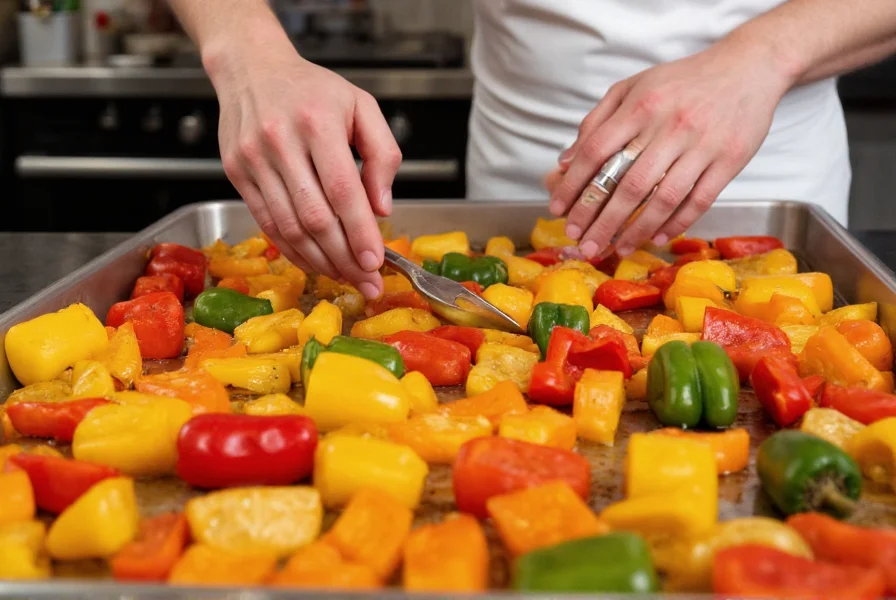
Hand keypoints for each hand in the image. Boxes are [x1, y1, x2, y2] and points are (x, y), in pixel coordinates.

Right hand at [212, 40, 400, 298]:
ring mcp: (253, 159)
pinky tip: (315, 262)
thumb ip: (382, 153)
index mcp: (317, 122)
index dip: (359, 232)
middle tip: (367, 281)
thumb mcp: (362, 106)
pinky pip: (267, 223)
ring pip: (288, 226)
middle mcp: (280, 141)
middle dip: (344, 257)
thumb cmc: (313, 90)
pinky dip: (293, 250)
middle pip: (314, 216)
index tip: (375, 261)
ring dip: (319, 260)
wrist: (252, 68)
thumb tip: (382, 207)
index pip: (342, 190)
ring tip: (345, 277)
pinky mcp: (236, 173)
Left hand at [549, 43, 792, 257]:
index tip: (558, 210)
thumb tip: (565, 162)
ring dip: (635, 230)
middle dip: (599, 219)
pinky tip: (656, 238)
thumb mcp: (633, 87)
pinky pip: (698, 200)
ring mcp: (702, 144)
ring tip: (616, 249)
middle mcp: (669, 125)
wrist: (747, 67)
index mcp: (640, 106)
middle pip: (626, 183)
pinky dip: (676, 223)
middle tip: (582, 243)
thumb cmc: (682, 82)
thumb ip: (597, 121)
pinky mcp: (729, 160)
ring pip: (662, 198)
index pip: (596, 151)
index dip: (573, 185)